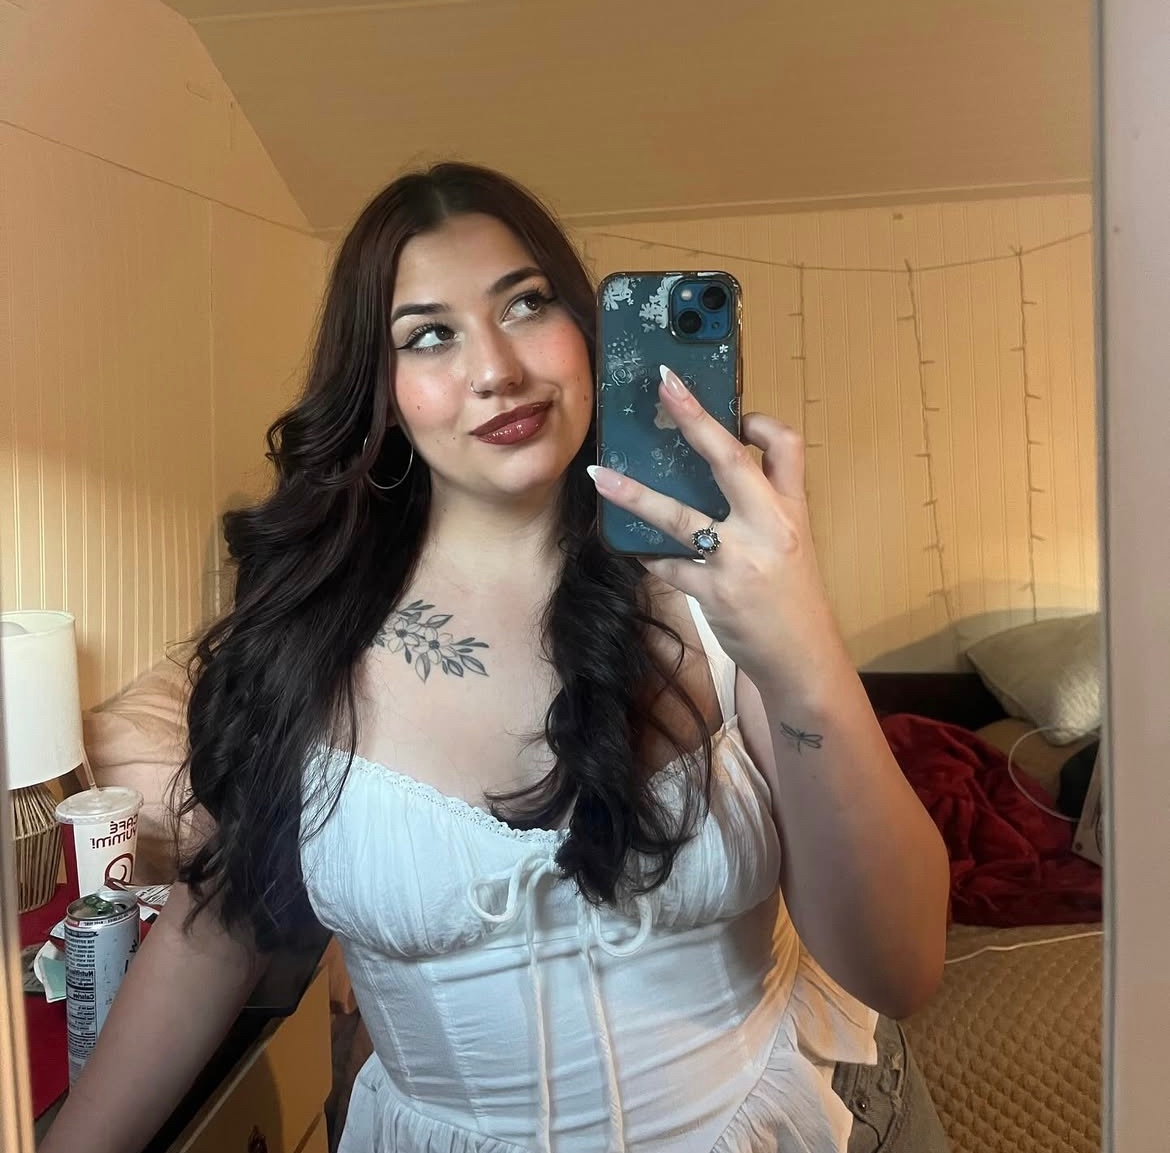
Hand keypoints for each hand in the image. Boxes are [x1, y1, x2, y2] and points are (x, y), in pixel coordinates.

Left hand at [588, 365, 847, 694]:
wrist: (802, 659)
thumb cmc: (792, 599)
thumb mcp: (793, 545)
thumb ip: (765, 509)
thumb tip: (721, 473)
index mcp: (791, 511)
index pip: (787, 446)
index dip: (760, 421)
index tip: (737, 414)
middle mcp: (769, 528)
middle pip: (731, 461)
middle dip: (696, 419)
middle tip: (666, 386)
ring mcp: (739, 561)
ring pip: (679, 516)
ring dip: (635, 495)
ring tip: (600, 476)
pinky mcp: (713, 592)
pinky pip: (666, 565)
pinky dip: (647, 556)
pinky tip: (632, 550)